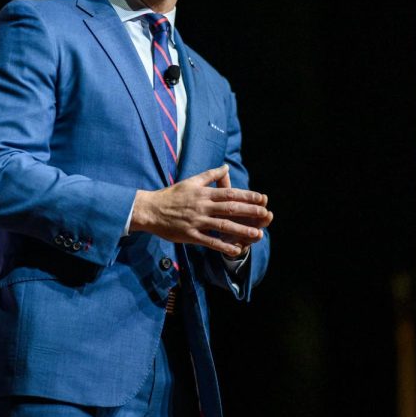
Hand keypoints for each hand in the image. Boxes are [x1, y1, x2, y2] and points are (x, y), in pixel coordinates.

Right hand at [129, 164, 272, 256]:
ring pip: (223, 226)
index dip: (247, 196)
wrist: (149, 210)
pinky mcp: (190, 235)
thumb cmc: (170, 195)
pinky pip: (210, 242)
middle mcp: (202, 206)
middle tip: (266, 215)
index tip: (262, 198)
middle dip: (249, 212)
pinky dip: (223, 246)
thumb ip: (209, 175)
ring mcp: (197, 222)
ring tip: (257, 234)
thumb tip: (225, 166)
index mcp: (203, 193)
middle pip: (230, 209)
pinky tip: (236, 250)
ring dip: (241, 230)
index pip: (230, 193)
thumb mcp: (190, 181)